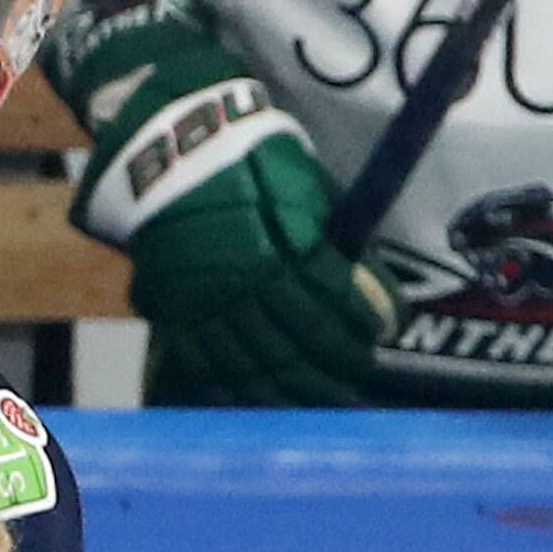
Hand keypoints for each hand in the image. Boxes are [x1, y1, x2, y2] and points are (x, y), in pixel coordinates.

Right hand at [50, 0, 389, 406]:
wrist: (168, 146)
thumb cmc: (248, 159)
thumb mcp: (302, 185)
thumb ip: (336, 245)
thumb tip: (381, 304)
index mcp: (274, 245)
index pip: (330, 302)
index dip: (362, 325)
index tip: (384, 335)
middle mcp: (239, 282)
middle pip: (294, 345)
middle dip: (331, 373)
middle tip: (355, 388)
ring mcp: (202, 302)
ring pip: (252, 365)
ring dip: (290, 392)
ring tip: (318, 405)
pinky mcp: (173, 312)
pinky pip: (205, 365)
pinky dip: (234, 391)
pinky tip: (260, 404)